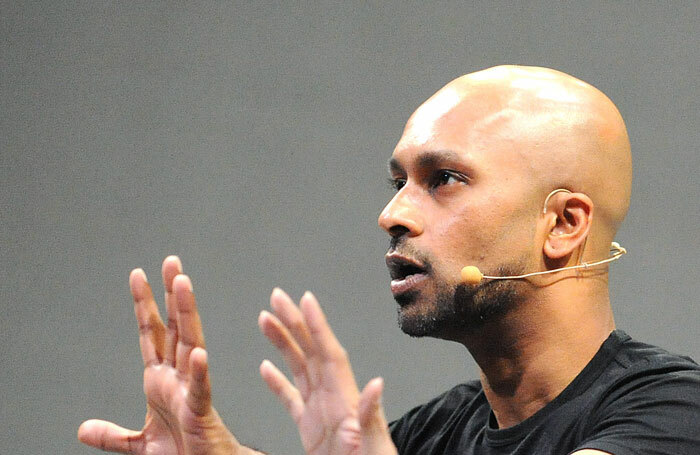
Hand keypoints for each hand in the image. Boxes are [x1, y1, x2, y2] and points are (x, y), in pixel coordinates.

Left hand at [78, 257, 250, 453]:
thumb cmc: (183, 454)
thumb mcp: (139, 444)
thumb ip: (113, 434)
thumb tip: (83, 428)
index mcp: (161, 382)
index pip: (152, 334)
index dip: (144, 305)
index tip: (139, 275)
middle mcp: (177, 378)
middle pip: (175, 328)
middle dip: (172, 294)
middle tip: (171, 263)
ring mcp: (190, 390)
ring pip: (189, 344)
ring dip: (187, 314)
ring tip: (183, 285)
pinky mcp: (201, 412)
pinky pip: (200, 389)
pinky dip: (200, 371)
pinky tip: (199, 352)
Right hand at [258, 289, 397, 454]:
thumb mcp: (374, 448)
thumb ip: (371, 417)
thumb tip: (376, 384)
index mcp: (344, 398)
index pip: (329, 353)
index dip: (317, 325)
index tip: (305, 299)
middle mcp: (333, 398)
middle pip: (310, 351)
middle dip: (293, 322)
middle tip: (276, 297)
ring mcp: (321, 411)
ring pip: (298, 368)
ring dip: (282, 343)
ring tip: (265, 319)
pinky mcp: (311, 429)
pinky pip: (291, 398)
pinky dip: (277, 381)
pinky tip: (264, 367)